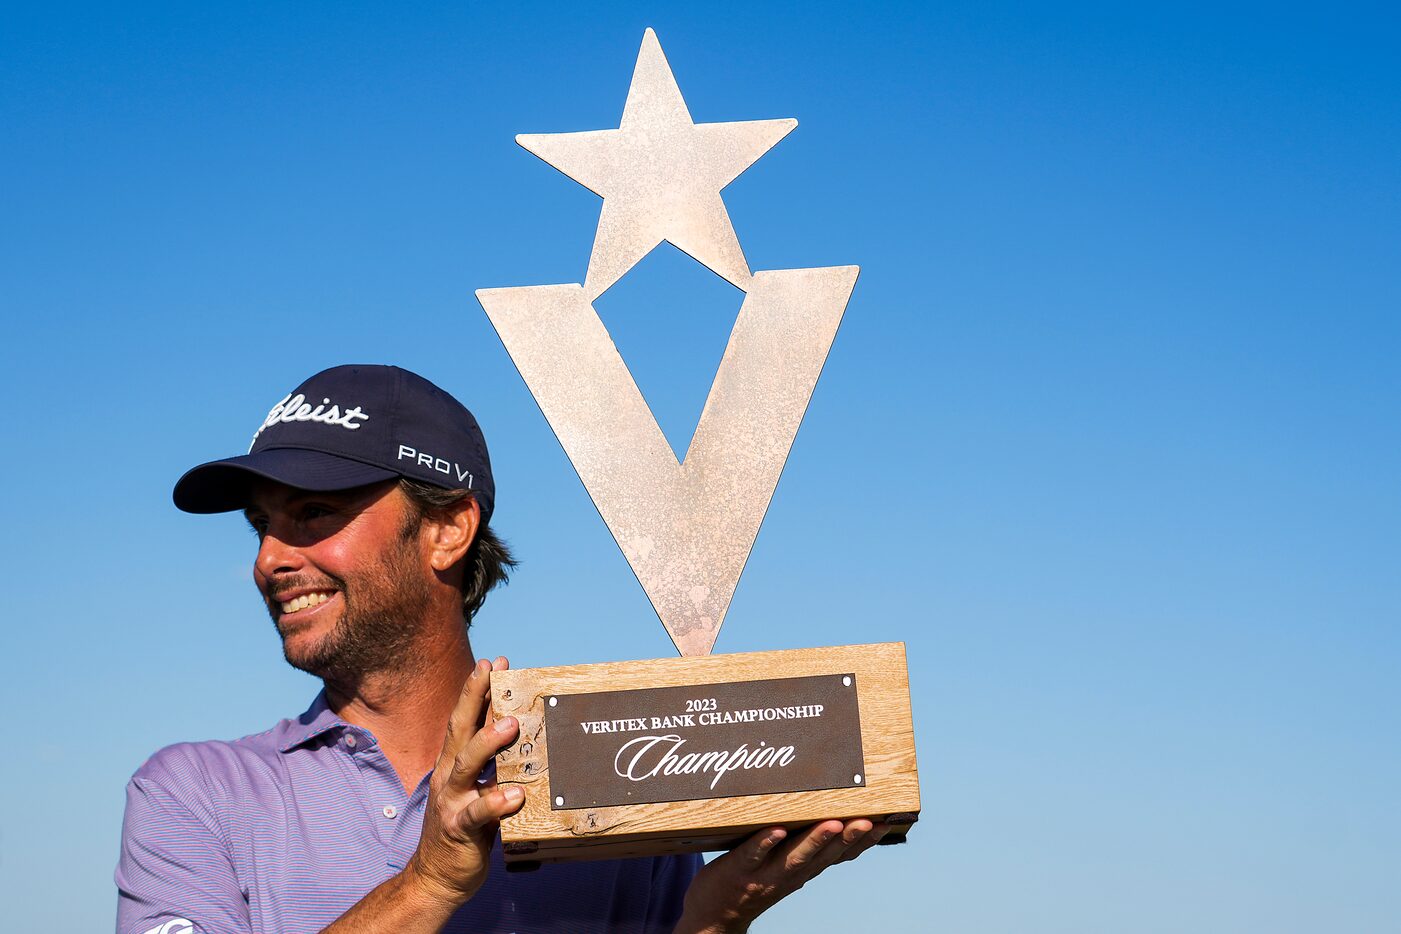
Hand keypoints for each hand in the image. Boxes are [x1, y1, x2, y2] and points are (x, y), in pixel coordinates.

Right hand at [404, 657, 523, 908]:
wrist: (435, 879)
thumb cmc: (463, 829)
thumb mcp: (476, 790)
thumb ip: (493, 767)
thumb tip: (518, 737)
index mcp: (453, 765)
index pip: (464, 720)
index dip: (478, 690)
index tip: (494, 662)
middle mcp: (448, 777)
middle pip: (459, 729)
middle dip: (475, 696)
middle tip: (493, 669)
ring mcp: (451, 801)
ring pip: (466, 765)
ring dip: (488, 742)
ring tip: (511, 725)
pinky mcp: (459, 829)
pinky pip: (477, 813)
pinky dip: (495, 802)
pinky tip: (514, 795)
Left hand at [675, 819, 887, 933]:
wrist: (712, 917)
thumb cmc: (749, 881)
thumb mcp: (781, 865)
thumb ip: (800, 842)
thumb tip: (821, 809)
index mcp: (803, 870)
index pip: (839, 856)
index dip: (863, 842)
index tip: (887, 822)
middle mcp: (789, 874)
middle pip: (824, 856)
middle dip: (847, 838)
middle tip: (870, 820)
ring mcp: (764, 874)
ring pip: (794, 857)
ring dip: (815, 841)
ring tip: (833, 823)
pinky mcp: (737, 869)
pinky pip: (752, 855)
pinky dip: (765, 843)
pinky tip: (777, 831)